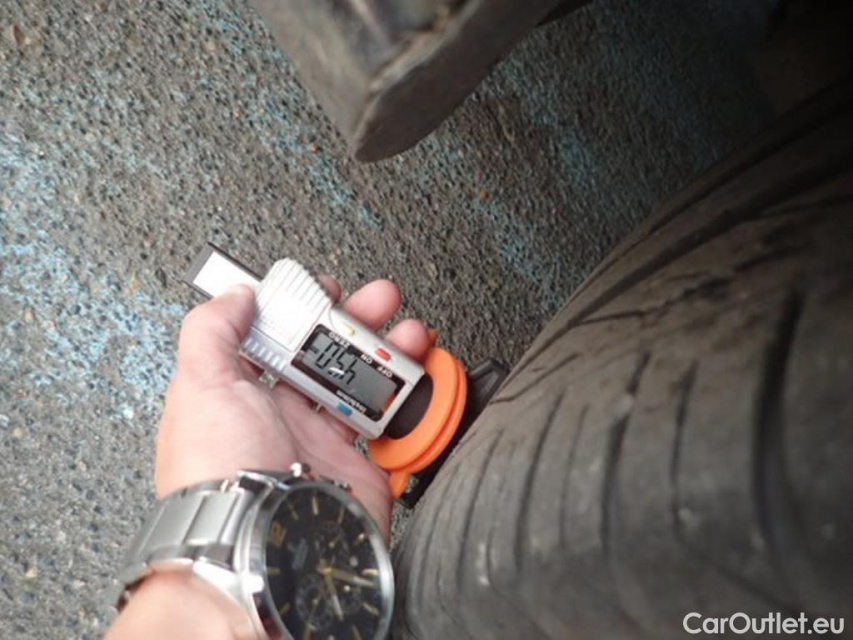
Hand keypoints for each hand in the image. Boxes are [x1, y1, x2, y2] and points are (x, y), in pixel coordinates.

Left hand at [155, 278, 430, 538]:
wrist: (262, 544)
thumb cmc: (221, 472)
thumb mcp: (200, 385)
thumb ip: (212, 331)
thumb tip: (236, 295)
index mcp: (243, 395)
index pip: (279, 340)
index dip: (305, 312)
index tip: (329, 292)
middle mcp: (283, 417)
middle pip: (328, 357)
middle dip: (358, 324)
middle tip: (381, 300)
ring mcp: (323, 442)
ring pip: (364, 386)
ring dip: (390, 355)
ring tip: (411, 334)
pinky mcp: (358, 468)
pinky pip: (390, 428)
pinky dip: (410, 404)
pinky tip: (420, 380)